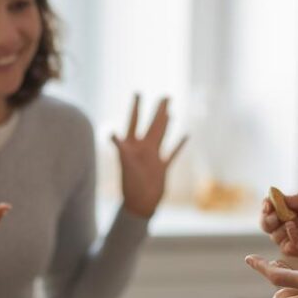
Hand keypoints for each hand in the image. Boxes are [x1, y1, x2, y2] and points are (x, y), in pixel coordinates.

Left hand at [112, 94, 187, 217]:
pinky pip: (173, 152)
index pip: (133, 121)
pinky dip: (179, 144)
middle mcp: (143, 148)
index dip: (135, 107)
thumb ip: (119, 147)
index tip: (138, 93)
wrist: (139, 204)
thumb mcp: (124, 163)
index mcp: (132, 145)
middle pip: (151, 124)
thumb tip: (110, 132)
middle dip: (157, 111)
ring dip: (167, 123)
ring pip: (162, 135)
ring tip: (170, 112)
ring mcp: (153, 157)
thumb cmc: (130, 184)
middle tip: (164, 96)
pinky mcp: (163, 166)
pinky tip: (186, 135)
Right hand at [259, 192, 297, 259]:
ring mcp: (286, 238)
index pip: (269, 205)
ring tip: (297, 224)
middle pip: (265, 221)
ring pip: (273, 234)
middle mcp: (283, 223)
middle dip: (267, 219)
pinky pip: (284, 246)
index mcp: (288, 208)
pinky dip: (292, 239)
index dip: (266, 204)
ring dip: (282, 229)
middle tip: (276, 217)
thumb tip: (281, 197)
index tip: (268, 205)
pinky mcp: (291, 250)